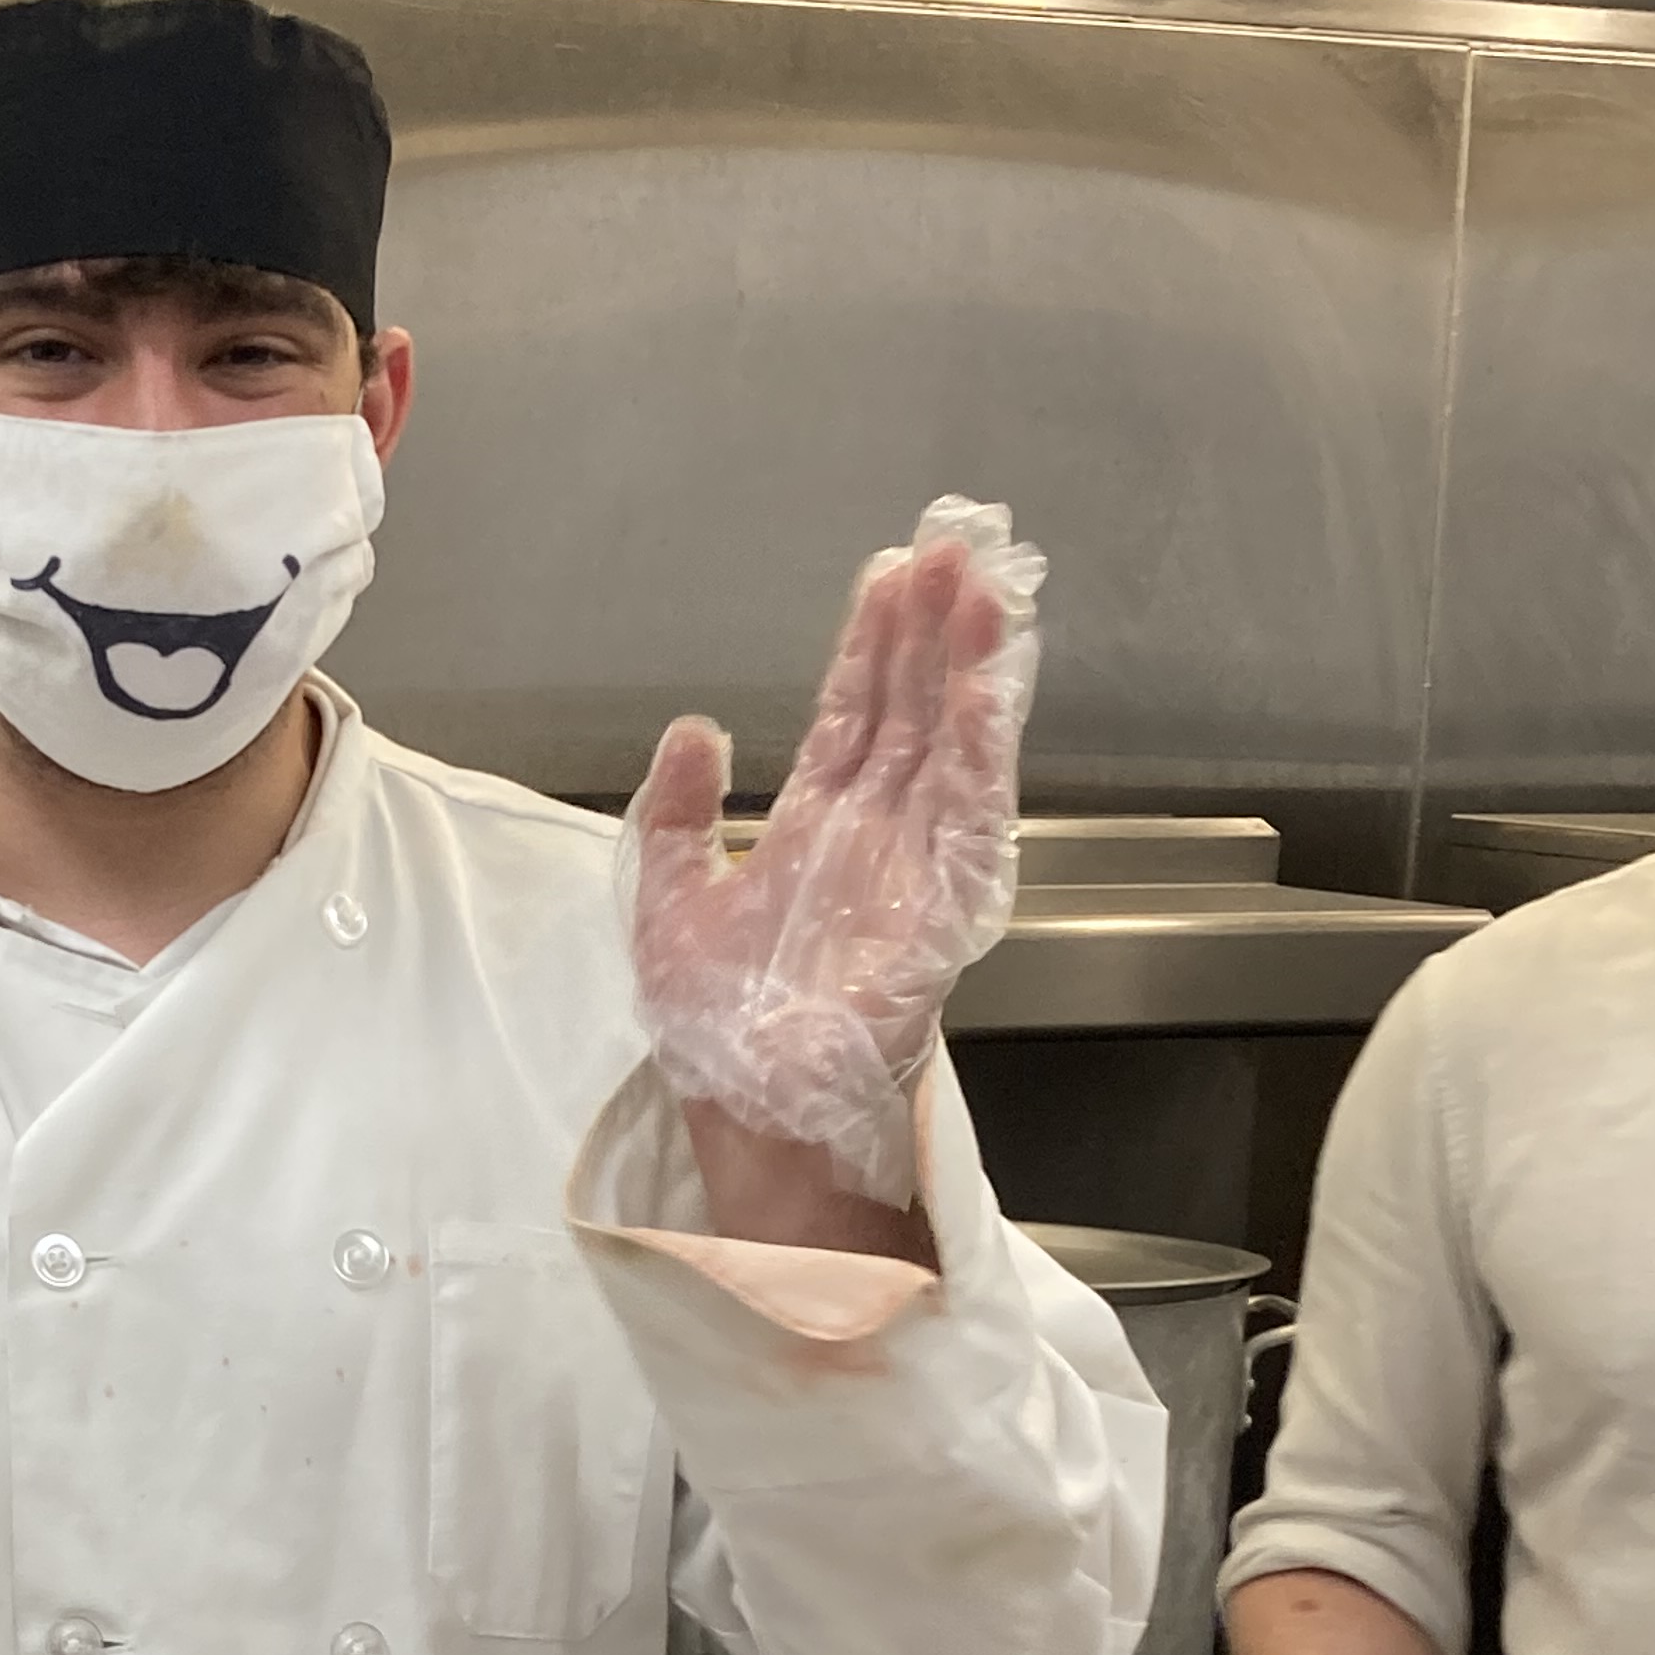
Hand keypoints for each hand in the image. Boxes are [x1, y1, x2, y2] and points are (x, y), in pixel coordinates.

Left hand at [624, 495, 1042, 1211]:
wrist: (751, 1110)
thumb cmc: (715, 1032)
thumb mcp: (666, 906)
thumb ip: (678, 816)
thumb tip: (694, 728)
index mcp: (814, 831)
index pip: (851, 715)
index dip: (870, 645)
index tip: (889, 573)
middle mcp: (874, 837)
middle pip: (912, 710)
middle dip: (930, 629)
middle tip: (953, 544)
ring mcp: (915, 867)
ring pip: (951, 744)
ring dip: (968, 666)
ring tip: (983, 585)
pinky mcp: (942, 906)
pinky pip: (971, 812)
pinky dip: (983, 745)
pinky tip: (988, 684)